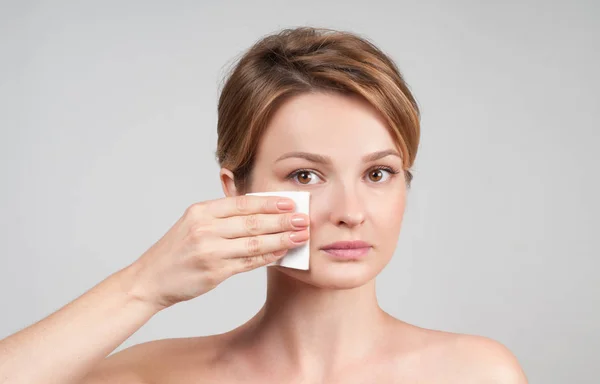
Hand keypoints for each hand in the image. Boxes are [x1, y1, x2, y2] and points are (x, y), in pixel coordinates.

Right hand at [126, 195, 309, 309]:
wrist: (150, 279)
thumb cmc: (176, 251)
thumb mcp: (193, 224)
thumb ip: (222, 217)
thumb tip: (261, 212)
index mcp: (201, 212)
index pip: (242, 203)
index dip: (270, 203)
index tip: (291, 203)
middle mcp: (205, 229)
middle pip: (252, 222)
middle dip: (282, 220)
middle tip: (304, 219)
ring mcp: (209, 251)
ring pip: (254, 243)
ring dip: (281, 239)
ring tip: (300, 236)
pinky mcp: (214, 272)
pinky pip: (248, 263)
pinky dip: (267, 258)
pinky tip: (282, 253)